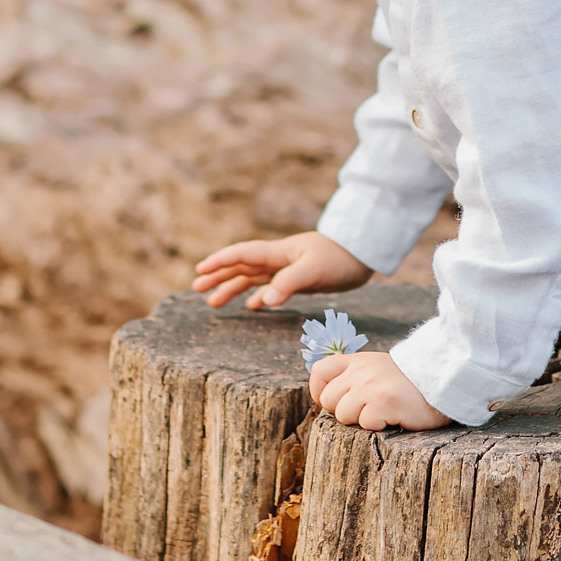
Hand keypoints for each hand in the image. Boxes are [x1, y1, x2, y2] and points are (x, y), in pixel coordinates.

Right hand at [192, 231, 371, 309]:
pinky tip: (254, 307)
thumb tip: (263, 303)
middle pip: (242, 266)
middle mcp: (280, 259)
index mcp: (279, 253)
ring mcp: (289, 268)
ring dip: (234, 287)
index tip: (199, 271)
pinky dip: (260, 296)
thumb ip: (288, 284)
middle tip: (196, 287)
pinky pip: (272, 286)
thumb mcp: (314, 271)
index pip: (242, 255)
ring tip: (214, 302)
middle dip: (219, 275)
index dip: (220, 262)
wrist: (363, 253)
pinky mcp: (300, 278)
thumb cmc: (340, 259)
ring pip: (254, 277)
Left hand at [308, 349, 449, 431]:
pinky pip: (365, 423)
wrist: (444, 380)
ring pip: (343, 414)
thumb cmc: (409, 382)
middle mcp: (361, 370)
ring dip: (362, 420)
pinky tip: (394, 417)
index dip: (320, 392)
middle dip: (344, 411)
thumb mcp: (378, 368)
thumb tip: (326, 396)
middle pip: (328, 400)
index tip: (337, 402)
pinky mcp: (384, 402)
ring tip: (383, 412)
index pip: (319, 371)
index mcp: (358, 360)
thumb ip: (354, 376)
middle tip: (368, 410)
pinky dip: (379, 425)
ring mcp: (372, 385)